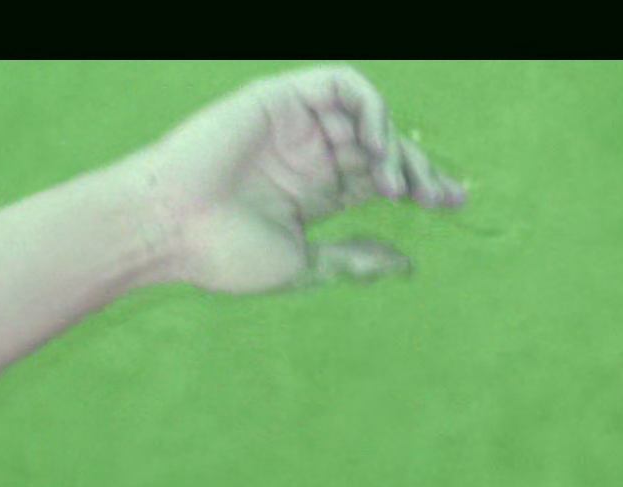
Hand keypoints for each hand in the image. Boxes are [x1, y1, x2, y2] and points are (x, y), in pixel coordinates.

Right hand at [122, 66, 467, 294]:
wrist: (170, 226)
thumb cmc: (222, 253)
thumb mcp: (302, 265)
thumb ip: (353, 259)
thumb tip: (407, 264)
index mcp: (314, 192)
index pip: (380, 178)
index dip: (421, 185)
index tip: (453, 203)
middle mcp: (310, 154)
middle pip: (383, 147)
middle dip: (418, 167)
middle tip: (435, 197)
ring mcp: (297, 124)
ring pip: (369, 115)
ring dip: (393, 143)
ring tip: (394, 181)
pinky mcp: (282, 98)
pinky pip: (342, 85)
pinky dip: (369, 107)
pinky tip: (372, 145)